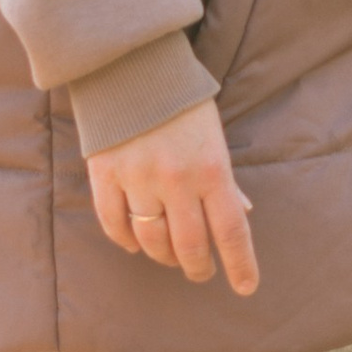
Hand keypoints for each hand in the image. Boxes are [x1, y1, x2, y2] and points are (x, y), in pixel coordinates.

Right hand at [85, 96, 258, 294]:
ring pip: (152, 241)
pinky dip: (125, 240)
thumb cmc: (180, 100)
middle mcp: (177, 180)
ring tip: (169, 256)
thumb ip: (224, 178)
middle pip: (190, 246)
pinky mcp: (106, 174)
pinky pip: (114, 224)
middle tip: (200, 272)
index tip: (246, 288)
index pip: (231, 231)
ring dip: (162, 256)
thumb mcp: (214, 136)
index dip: (240, 265)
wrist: (131, 64)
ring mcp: (139, 179)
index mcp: (212, 169)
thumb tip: (241, 212)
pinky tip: (134, 243)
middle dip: (198, 267)